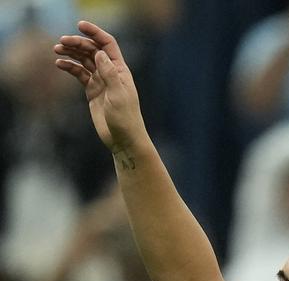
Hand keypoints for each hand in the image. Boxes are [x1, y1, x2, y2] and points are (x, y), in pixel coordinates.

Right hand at [53, 21, 145, 154]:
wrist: (123, 139)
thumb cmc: (125, 119)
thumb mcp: (118, 95)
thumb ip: (109, 74)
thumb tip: (99, 53)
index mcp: (120, 71)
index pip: (108, 45)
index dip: (95, 33)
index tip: (79, 25)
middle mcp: (111, 73)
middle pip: (93, 51)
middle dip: (77, 43)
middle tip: (61, 42)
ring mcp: (101, 82)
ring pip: (84, 61)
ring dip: (71, 53)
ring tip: (56, 50)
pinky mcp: (92, 91)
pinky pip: (79, 74)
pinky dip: (70, 67)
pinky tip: (60, 64)